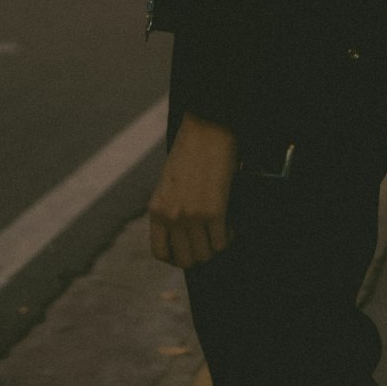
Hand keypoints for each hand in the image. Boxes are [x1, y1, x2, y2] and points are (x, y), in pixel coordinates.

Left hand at [148, 111, 237, 268]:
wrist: (207, 126)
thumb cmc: (190, 150)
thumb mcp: (169, 183)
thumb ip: (171, 208)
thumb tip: (184, 233)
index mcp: (156, 209)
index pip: (161, 252)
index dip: (177, 256)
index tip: (189, 248)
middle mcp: (171, 216)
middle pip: (186, 259)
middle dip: (200, 252)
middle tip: (209, 238)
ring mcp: (191, 216)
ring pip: (206, 254)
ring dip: (215, 245)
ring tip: (221, 229)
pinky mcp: (213, 211)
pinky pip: (222, 242)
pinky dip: (228, 236)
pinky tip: (230, 223)